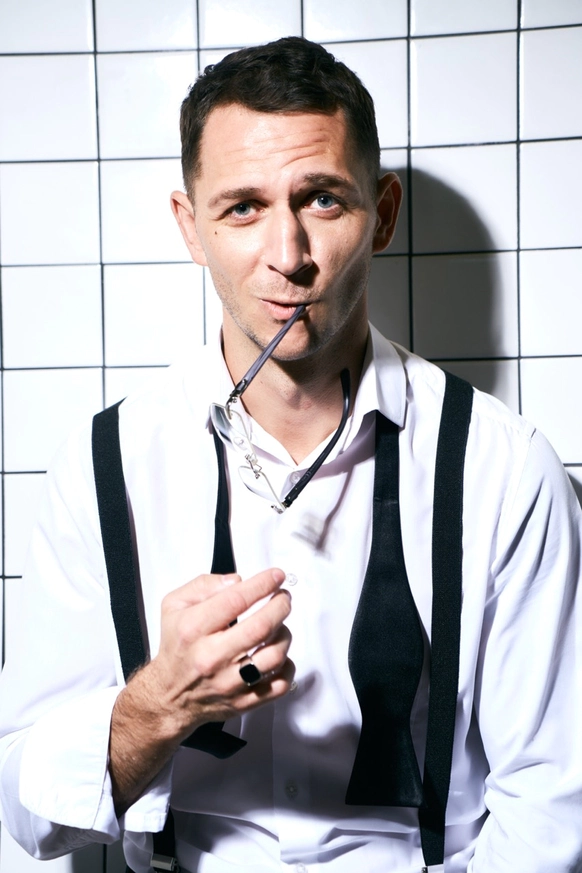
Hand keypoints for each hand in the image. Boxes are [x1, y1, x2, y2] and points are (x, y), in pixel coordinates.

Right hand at [149, 566, 293, 739]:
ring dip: (284, 635)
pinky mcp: (243, 702)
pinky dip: (287, 666)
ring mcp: (228, 682)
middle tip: (283, 598)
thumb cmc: (177, 646)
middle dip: (280, 606)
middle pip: (260, 627)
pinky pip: (278, 685)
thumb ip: (204, 585)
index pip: (236, 600)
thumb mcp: (174, 605)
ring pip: (274, 656)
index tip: (276, 576)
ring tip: (279, 625)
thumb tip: (237, 581)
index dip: (262, 584)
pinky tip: (277, 653)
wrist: (169, 696)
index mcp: (193, 629)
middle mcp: (211, 657)